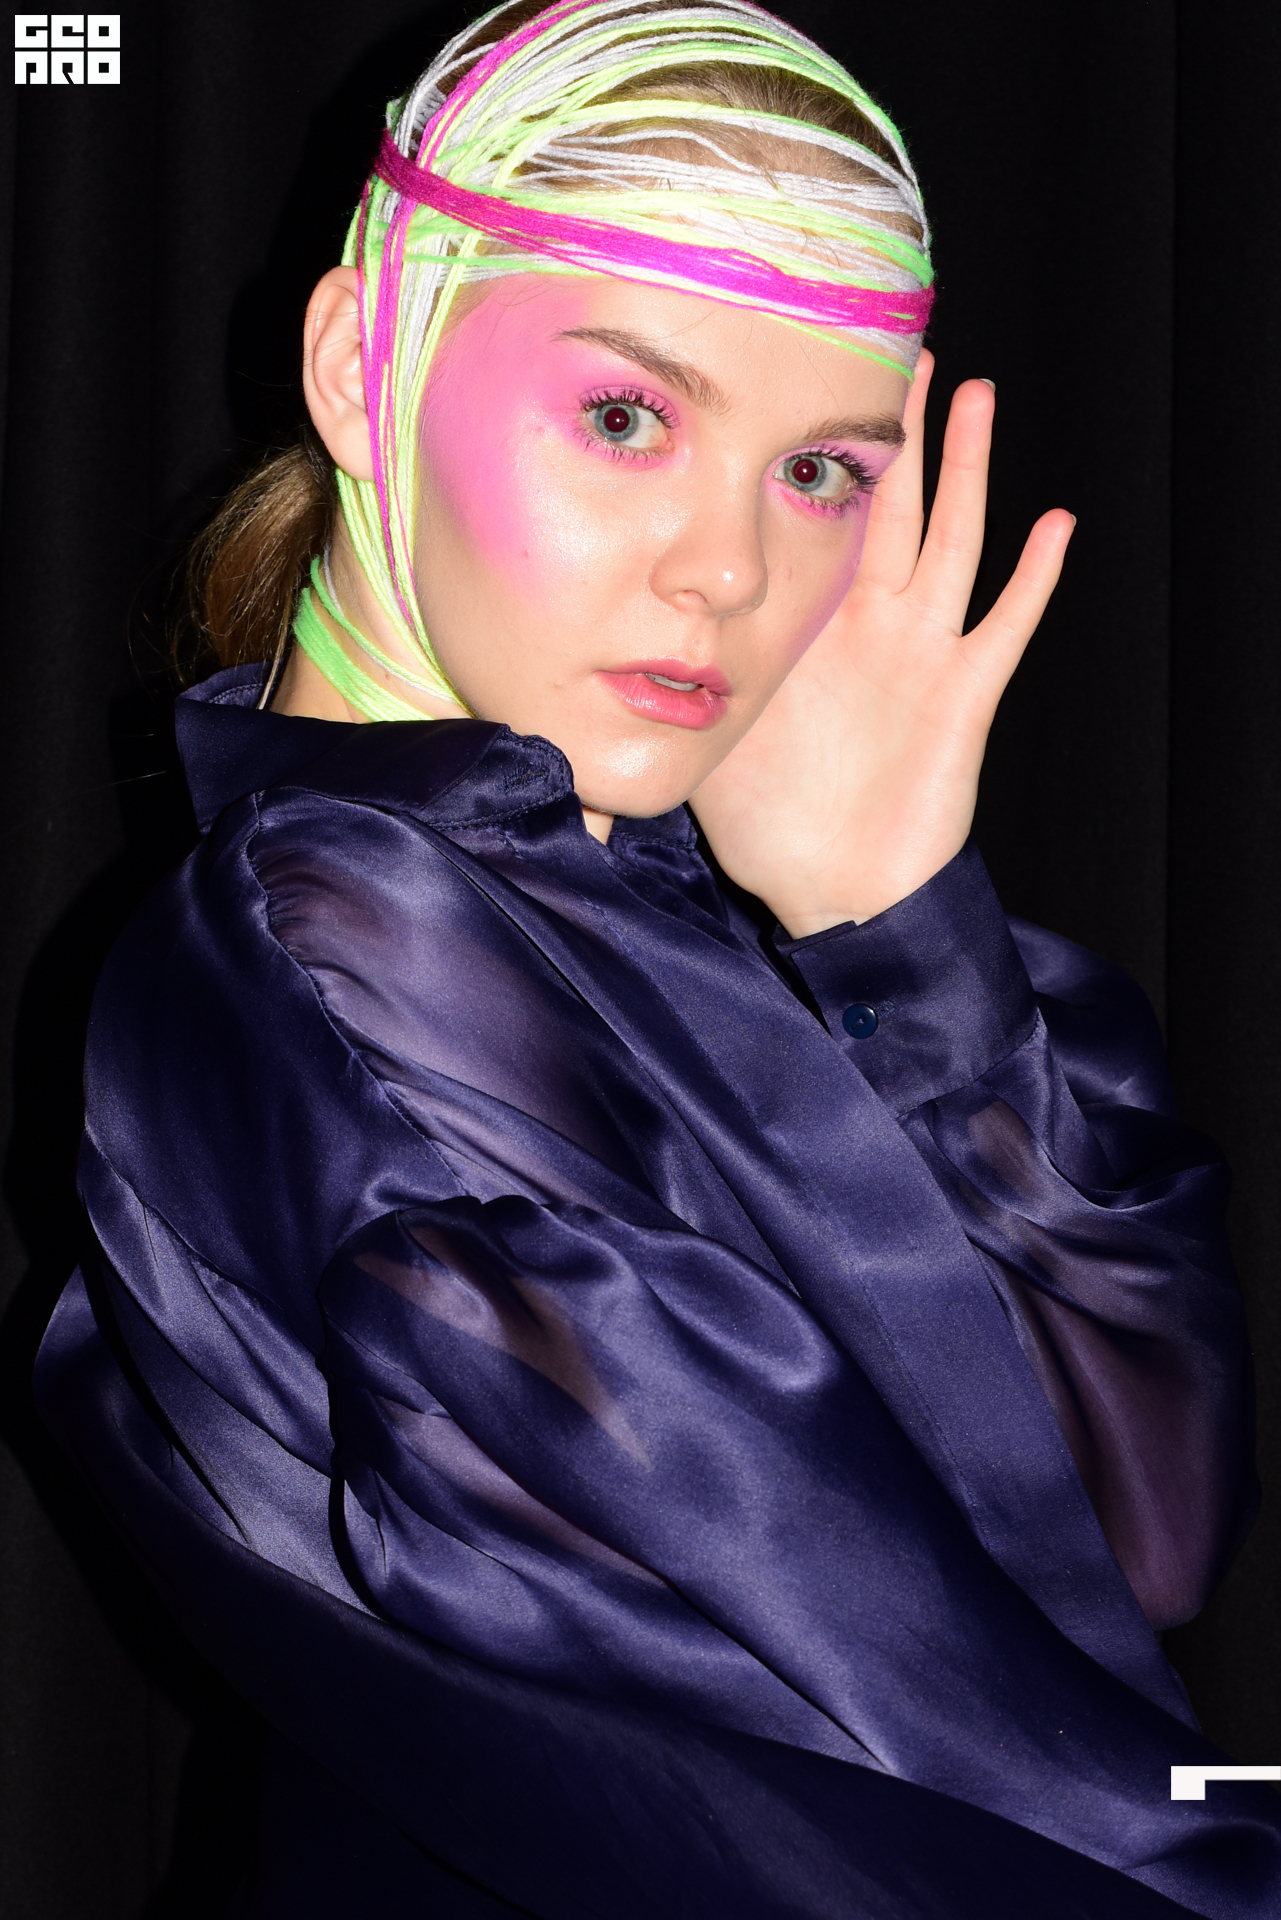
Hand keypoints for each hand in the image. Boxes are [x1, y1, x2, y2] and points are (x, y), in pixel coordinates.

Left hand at [689, 354, 1073, 937]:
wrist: (836, 893)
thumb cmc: (770, 824)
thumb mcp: (707, 735)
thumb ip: (670, 682)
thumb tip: (594, 646)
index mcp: (813, 626)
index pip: (821, 520)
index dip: (824, 454)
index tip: (815, 380)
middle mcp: (872, 625)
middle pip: (892, 506)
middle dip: (900, 431)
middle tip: (909, 349)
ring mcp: (922, 654)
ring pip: (951, 540)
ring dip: (967, 470)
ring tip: (978, 395)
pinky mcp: (963, 696)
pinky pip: (1002, 627)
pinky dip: (1032, 579)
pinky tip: (1055, 524)